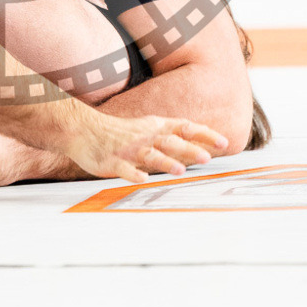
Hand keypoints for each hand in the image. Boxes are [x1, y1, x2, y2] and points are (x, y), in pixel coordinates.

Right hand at [66, 112, 228, 182]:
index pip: (184, 127)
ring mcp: (129, 149)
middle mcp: (145, 136)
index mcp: (155, 127)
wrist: (83, 129)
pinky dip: (133, 174)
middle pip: (171, 142)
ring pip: (150, 155)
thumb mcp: (148, 129)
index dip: (204, 134)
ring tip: (180, 171)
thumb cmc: (119, 133)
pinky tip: (141, 179)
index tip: (224, 142)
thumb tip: (200, 148)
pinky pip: (124, 168)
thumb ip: (171, 138)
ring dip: (165, 162)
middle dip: (189, 149)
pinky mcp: (112, 161)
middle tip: (208, 157)